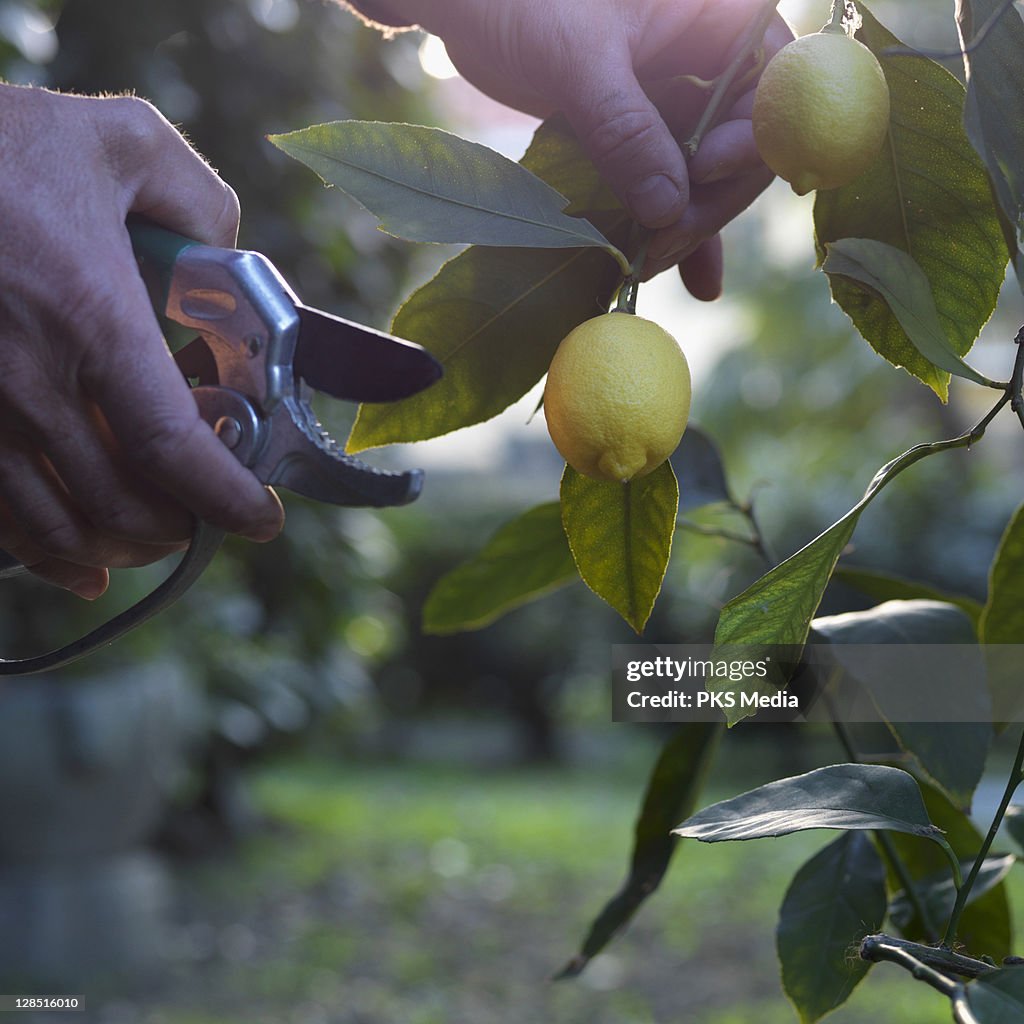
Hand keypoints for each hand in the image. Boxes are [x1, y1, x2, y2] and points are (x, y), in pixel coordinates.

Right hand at [0, 86, 283, 598]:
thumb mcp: (122, 143)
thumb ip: (200, 203)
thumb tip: (228, 260)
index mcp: (91, 320)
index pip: (172, 447)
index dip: (226, 497)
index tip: (264, 520)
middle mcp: (29, 383)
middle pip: (120, 507)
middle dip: (177, 527)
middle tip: (207, 517)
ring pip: (55, 530)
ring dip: (118, 548)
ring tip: (153, 540)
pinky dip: (45, 555)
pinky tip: (78, 564)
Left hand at [401, 0, 791, 298]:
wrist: (469, 5)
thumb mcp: (579, 58)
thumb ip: (626, 129)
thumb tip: (670, 209)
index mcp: (721, 18)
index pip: (772, 90)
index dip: (746, 141)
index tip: (699, 173)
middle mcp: (712, 59)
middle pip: (740, 148)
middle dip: (705, 203)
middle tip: (659, 246)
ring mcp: (680, 101)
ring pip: (706, 178)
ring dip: (684, 228)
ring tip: (646, 266)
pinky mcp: (644, 133)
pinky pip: (671, 185)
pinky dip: (673, 228)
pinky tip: (688, 279)